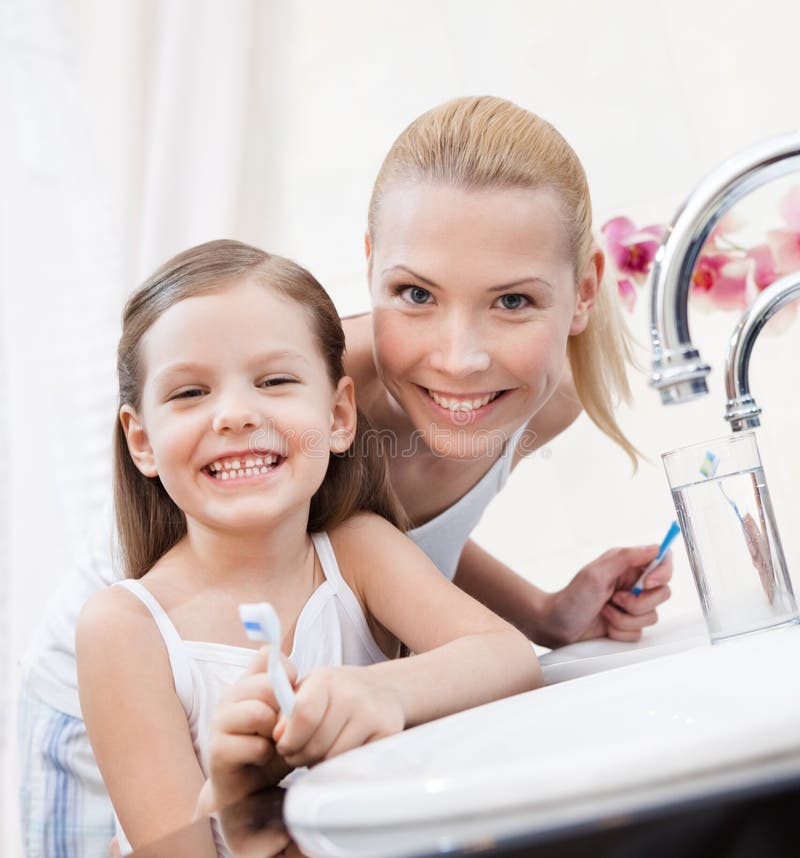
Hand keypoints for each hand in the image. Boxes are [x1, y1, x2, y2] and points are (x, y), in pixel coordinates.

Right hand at [200, 647, 295, 816]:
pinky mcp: (217, 750)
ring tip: (270, 743)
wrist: (248, 788)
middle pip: (267, 685)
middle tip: (280, 728)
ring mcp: (219, 721)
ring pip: (259, 713)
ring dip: (273, 734)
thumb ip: (286, 689)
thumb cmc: (271, 746)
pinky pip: (256, 745)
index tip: (291, 695)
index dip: (288, 676)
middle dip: (282, 710)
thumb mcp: (284, 714)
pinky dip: (265, 755)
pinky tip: (260, 759)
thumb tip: (275, 657)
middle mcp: (229, 696)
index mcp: (246, 682)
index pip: (270, 658)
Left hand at [274, 665, 404, 767]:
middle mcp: (352, 694)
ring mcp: (372, 714)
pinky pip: (353, 764)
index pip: (303, 716)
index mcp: (326, 679)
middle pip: (316, 745)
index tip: (285, 746)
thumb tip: (279, 737)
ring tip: (321, 751)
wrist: (381, 690)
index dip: (289, 739)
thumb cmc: (335, 694)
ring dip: (320, 763)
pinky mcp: (387, 733)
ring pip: (333, 759)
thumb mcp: (307, 691)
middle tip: (301, 754)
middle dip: (301, 757)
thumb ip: (286, 711)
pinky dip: (342, 765)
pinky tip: (342, 751)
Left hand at [544, 545, 672, 645]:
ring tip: (605, 611)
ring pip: (651, 616)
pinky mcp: (628, 624)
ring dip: (625, 618)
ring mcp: (631, 605)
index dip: (663, 573)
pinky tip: (605, 624)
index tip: (648, 583)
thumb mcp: (596, 574)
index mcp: (627, 565)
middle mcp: (632, 584)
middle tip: (615, 599)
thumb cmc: (572, 598)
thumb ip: (626, 558)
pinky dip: (620, 630)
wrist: (557, 625)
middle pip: (662, 593)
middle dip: (638, 603)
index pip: (662, 562)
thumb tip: (655, 548)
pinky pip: (639, 632)